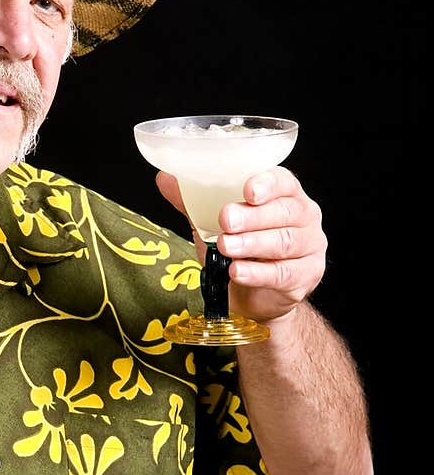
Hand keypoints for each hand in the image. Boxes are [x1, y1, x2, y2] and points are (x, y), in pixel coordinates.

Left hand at [155, 166, 326, 323]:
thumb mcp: (213, 223)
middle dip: (253, 216)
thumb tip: (165, 178)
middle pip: (284, 212)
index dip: (267, 183)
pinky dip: (257, 273)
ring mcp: (310, 247)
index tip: (247, 190)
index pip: (283, 181)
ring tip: (226, 247)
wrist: (252, 296)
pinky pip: (283, 274)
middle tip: (226, 220)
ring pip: (284, 242)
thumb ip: (194, 201)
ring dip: (252, 244)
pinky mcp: (305, 276)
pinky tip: (236, 272)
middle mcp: (304, 217)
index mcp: (285, 195)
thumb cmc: (239, 250)